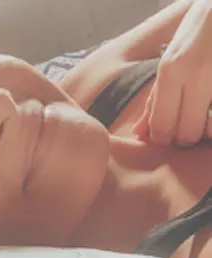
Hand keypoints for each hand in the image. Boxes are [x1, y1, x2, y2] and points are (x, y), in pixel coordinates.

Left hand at [132, 0, 211, 146]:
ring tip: (201, 116)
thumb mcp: (169, 62)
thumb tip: (139, 134)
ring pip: (209, 129)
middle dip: (185, 137)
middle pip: (187, 133)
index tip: (166, 134)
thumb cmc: (198, 33)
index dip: (163, 138)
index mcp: (171, 70)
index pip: (162, 126)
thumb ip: (155, 100)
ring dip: (205, 130)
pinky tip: (210, 109)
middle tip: (186, 127)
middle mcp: (196, 74)